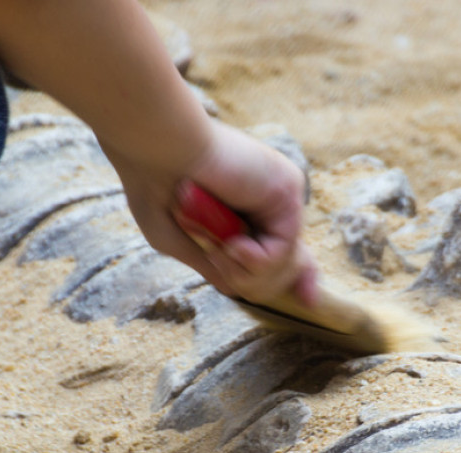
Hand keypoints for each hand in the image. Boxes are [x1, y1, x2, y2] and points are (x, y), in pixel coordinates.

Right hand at [108, 121, 316, 307]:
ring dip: (247, 272)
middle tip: (220, 261)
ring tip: (220, 250)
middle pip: (290, 264)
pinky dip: (256, 260)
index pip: (286, 248)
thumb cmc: (152, 181)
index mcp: (248, 208)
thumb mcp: (175, 237)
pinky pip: (284, 250)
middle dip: (253, 281)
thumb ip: (208, 262)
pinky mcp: (287, 189)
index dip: (300, 276)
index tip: (309, 301)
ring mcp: (282, 195)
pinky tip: (233, 246)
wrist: (153, 144)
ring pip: (287, 263)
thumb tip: (235, 289)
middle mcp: (271, 201)